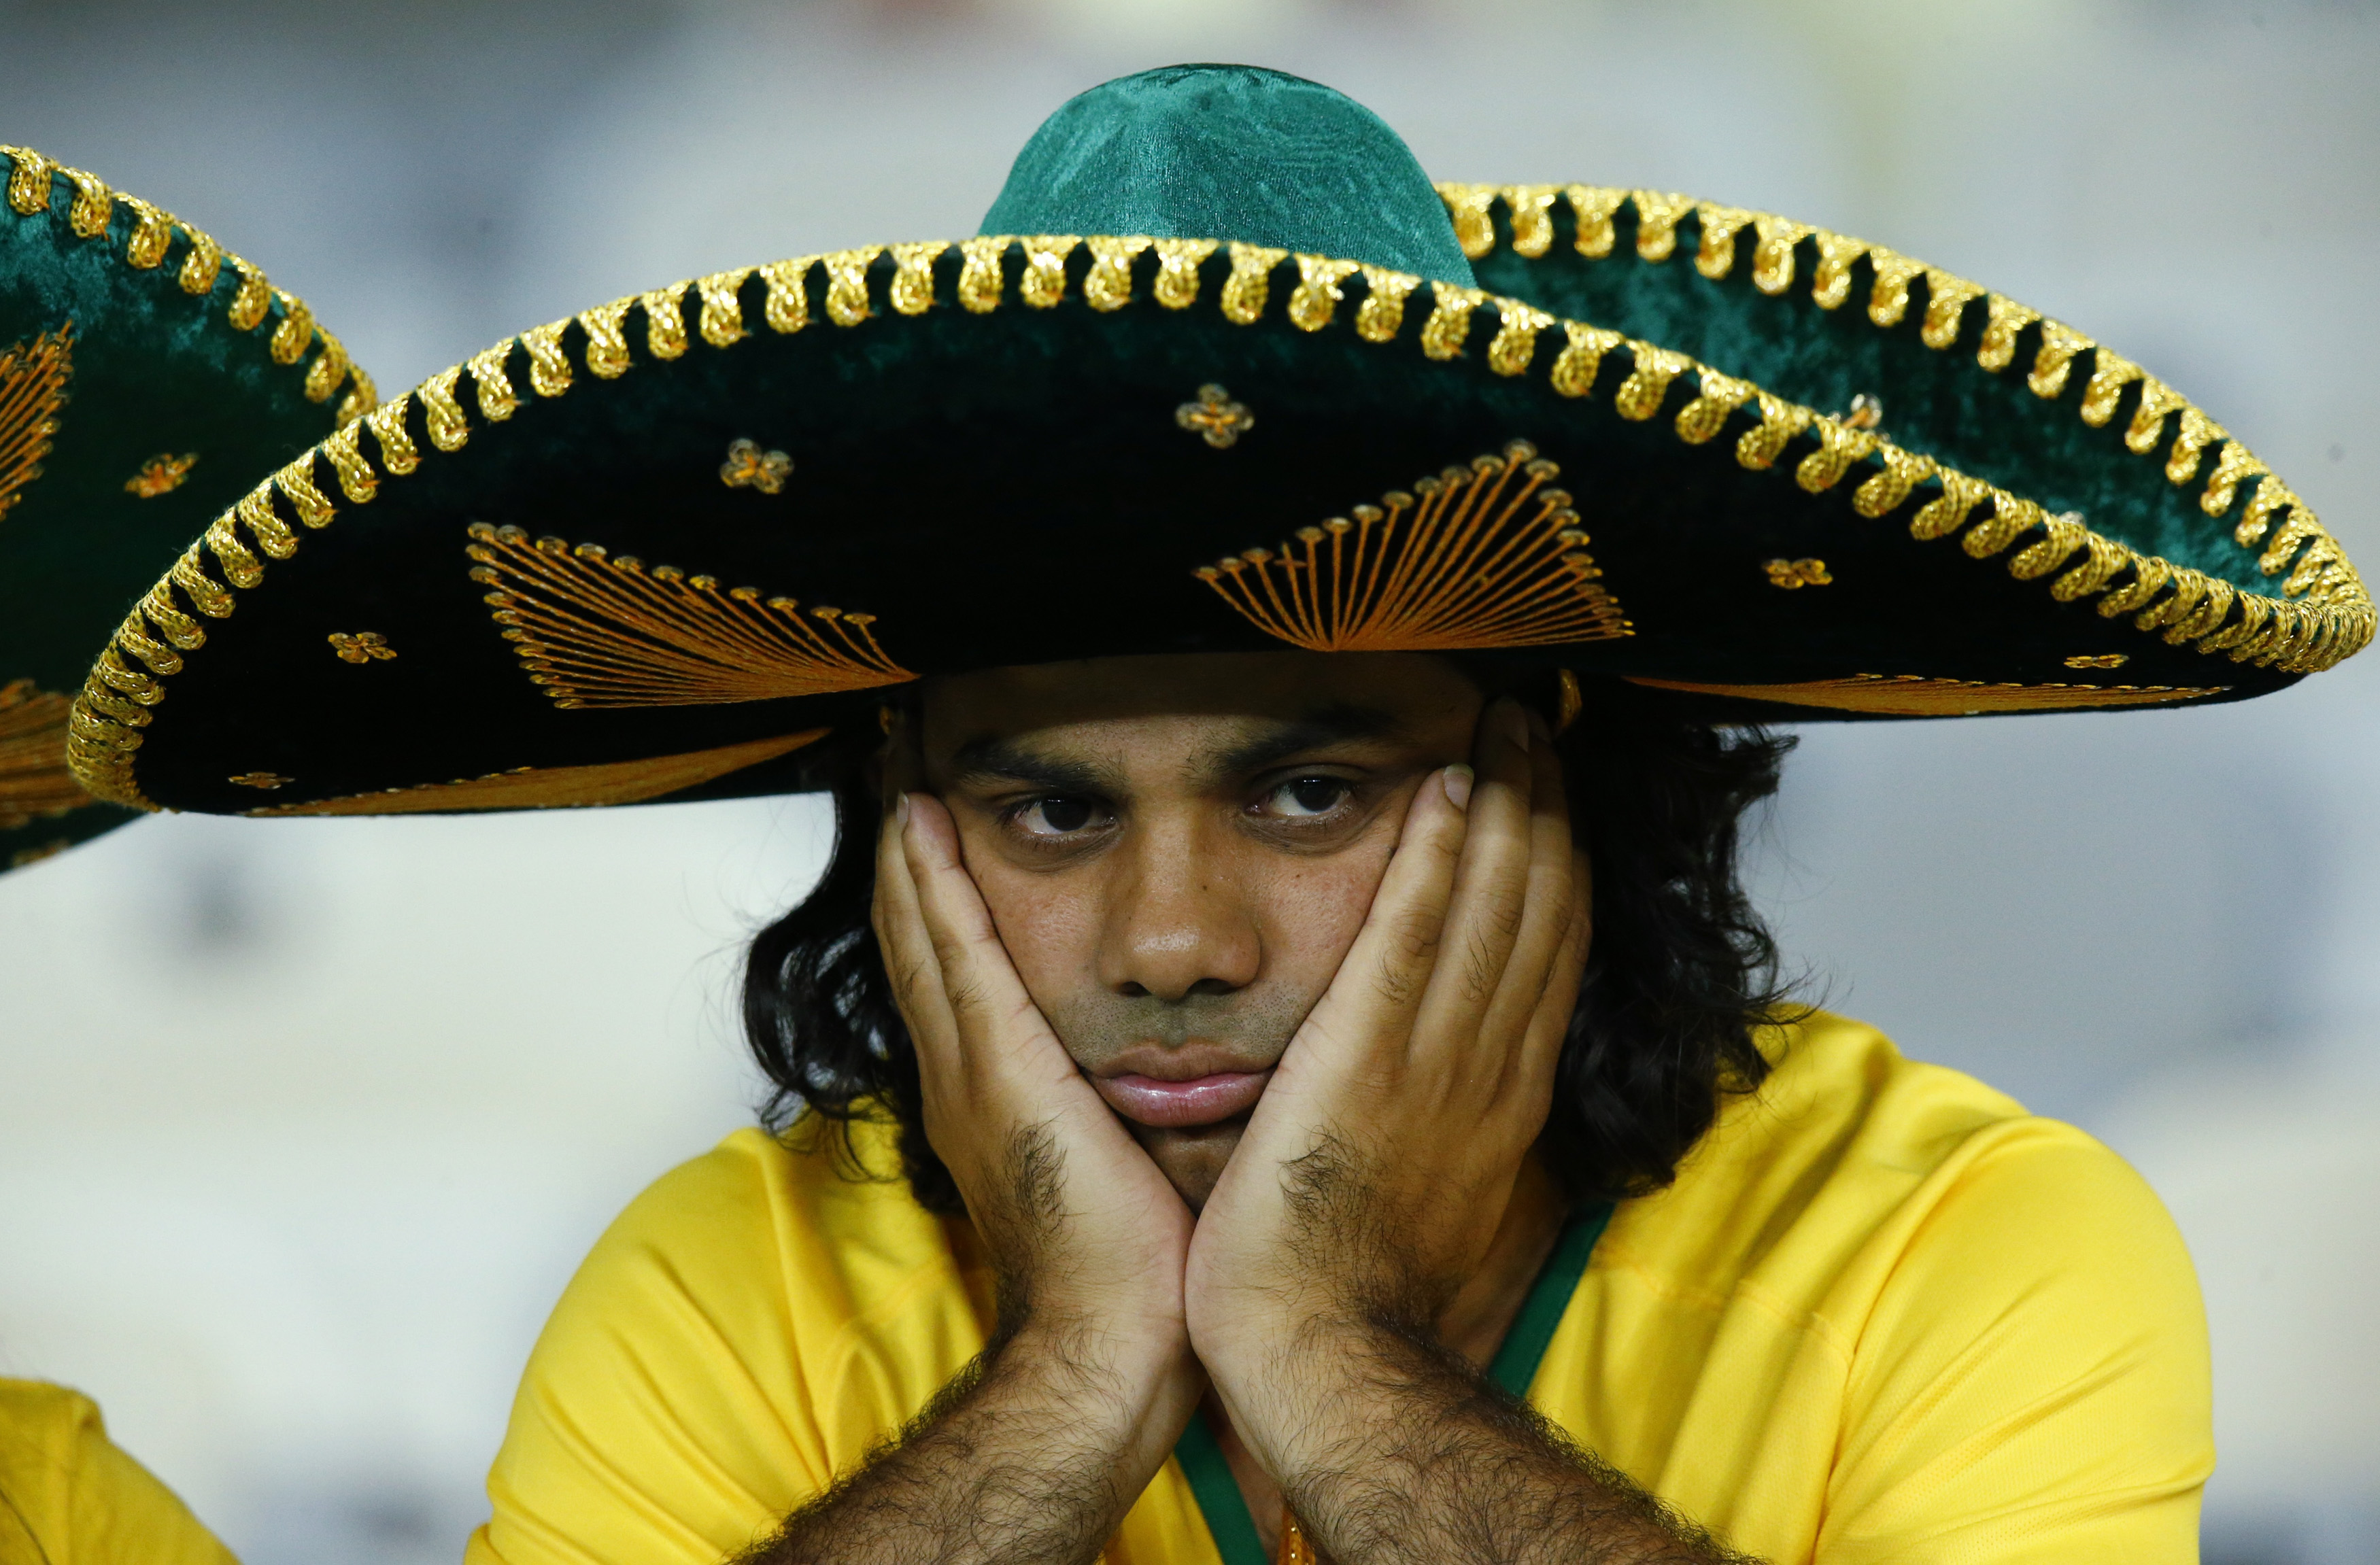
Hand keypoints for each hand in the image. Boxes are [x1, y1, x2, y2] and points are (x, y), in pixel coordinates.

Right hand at [874, 781, 1197, 1367]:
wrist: (1106, 1353)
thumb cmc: (1132, 1284)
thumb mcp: (1119, 1172)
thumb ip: (1120, 1114)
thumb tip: (1171, 1071)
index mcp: (990, 1106)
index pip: (953, 986)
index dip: (937, 912)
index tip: (935, 843)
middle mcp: (961, 1084)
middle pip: (920, 952)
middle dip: (909, 872)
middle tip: (900, 792)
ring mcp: (969, 1079)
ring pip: (927, 942)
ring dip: (912, 861)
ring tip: (903, 789)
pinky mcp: (999, 1076)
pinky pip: (960, 961)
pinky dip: (938, 892)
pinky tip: (925, 833)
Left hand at [1184, 698, 1589, 1436]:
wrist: (1323, 1357)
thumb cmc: (1355, 1293)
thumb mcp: (1432, 1200)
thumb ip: (1450, 1131)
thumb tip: (1460, 1099)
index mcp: (1499, 1099)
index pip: (1547, 955)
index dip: (1555, 865)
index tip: (1549, 796)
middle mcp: (1488, 1068)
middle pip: (1540, 911)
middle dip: (1543, 807)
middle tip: (1537, 724)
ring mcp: (1435, 1063)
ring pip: (1492, 907)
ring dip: (1503, 803)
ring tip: (1504, 722)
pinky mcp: (1366, 1062)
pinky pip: (1412, 937)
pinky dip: (1435, 860)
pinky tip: (1444, 789)